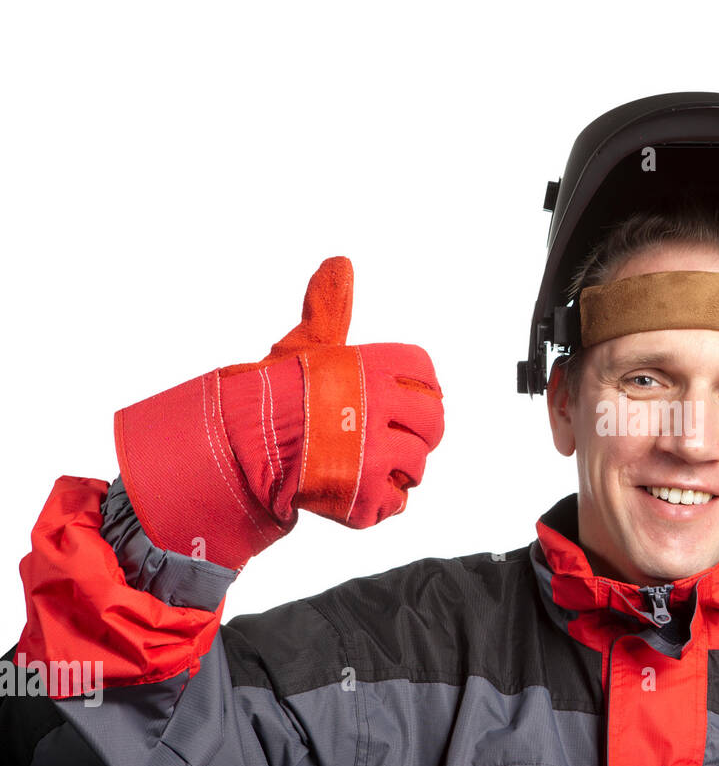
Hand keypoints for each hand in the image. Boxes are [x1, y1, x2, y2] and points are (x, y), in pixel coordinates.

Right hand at [114, 257, 444, 569]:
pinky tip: (354, 488)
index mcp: (373, 366)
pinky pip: (397, 503)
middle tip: (382, 438)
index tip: (392, 404)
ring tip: (359, 464)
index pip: (428, 378)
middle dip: (416, 435)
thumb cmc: (274, 395)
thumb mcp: (304, 344)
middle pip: (434, 424)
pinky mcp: (364, 493)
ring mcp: (373, 452)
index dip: (417, 394)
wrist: (237, 446)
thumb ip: (330, 308)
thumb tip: (339, 262)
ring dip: (394, 471)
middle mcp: (379, 406)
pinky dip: (380, 503)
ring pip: (416, 466)